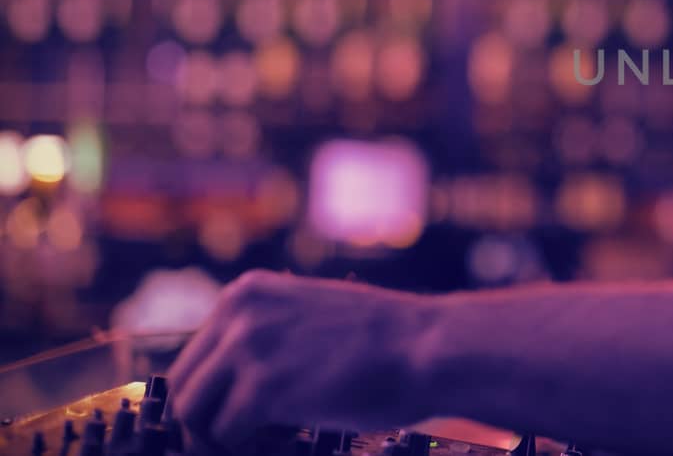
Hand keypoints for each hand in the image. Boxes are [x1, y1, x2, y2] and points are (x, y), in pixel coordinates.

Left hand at [169, 271, 437, 451]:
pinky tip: (276, 447)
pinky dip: (241, 450)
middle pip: (182, 385)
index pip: (193, 356)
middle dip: (199, 424)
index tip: (223, 425)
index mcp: (246, 293)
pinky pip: (223, 435)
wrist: (429, 347)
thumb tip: (232, 390)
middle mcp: (239, 313)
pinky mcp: (262, 389)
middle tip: (231, 446)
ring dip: (215, 441)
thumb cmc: (387, 343)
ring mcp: (248, 349)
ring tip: (252, 448)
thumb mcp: (312, 318)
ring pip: (191, 414)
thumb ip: (267, 339)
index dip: (205, 399)